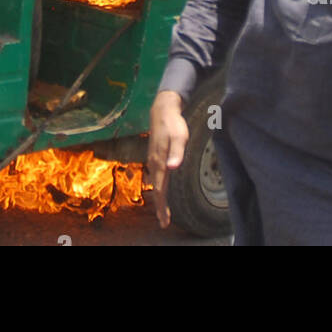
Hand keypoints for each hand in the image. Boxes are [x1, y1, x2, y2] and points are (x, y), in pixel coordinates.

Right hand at [146, 90, 188, 227]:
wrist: (163, 109)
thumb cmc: (173, 123)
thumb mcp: (179, 137)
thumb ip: (176, 152)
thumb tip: (171, 168)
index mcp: (159, 161)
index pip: (160, 189)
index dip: (162, 205)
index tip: (164, 220)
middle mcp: (154, 163)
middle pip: (157, 189)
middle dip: (160, 207)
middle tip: (164, 222)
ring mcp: (153, 159)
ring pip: (156, 184)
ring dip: (159, 198)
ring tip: (163, 212)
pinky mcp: (155, 156)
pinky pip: (157, 177)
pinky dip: (159, 188)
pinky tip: (162, 190)